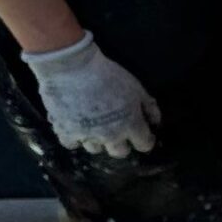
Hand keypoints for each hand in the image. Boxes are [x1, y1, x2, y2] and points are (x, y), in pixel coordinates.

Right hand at [22, 31, 159, 156]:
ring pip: (95, 149)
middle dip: (122, 144)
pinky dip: (74, 138)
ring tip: (94, 126)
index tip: (143, 134)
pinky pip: (72, 144)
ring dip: (97, 140)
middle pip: (119, 153)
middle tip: (118, 132)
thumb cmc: (108, 74)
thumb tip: (155, 122)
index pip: (144, 145)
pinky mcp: (66, 133)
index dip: (146, 140)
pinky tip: (75, 127)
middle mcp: (110, 136)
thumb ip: (149, 106)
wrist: (73, 68)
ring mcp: (88, 136)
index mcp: (130, 125)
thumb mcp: (136, 87)